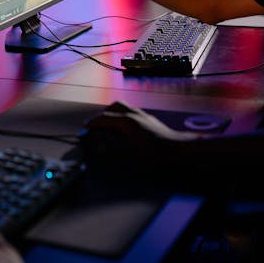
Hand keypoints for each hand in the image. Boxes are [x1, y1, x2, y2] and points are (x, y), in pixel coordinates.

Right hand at [80, 101, 196, 160]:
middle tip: (95, 126)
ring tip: (108, 125)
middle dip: (102, 116)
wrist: (178, 149)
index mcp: (127, 122)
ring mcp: (142, 114)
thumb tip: (99, 144)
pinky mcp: (148, 118)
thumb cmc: (157, 154)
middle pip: (113, 108)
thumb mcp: (131, 155)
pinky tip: (123, 127)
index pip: (104, 119)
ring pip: (123, 107)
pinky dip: (122, 115)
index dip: (93, 124)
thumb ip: (112, 148)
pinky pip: (130, 111)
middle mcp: (134, 115)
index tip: (85, 129)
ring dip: (113, 113)